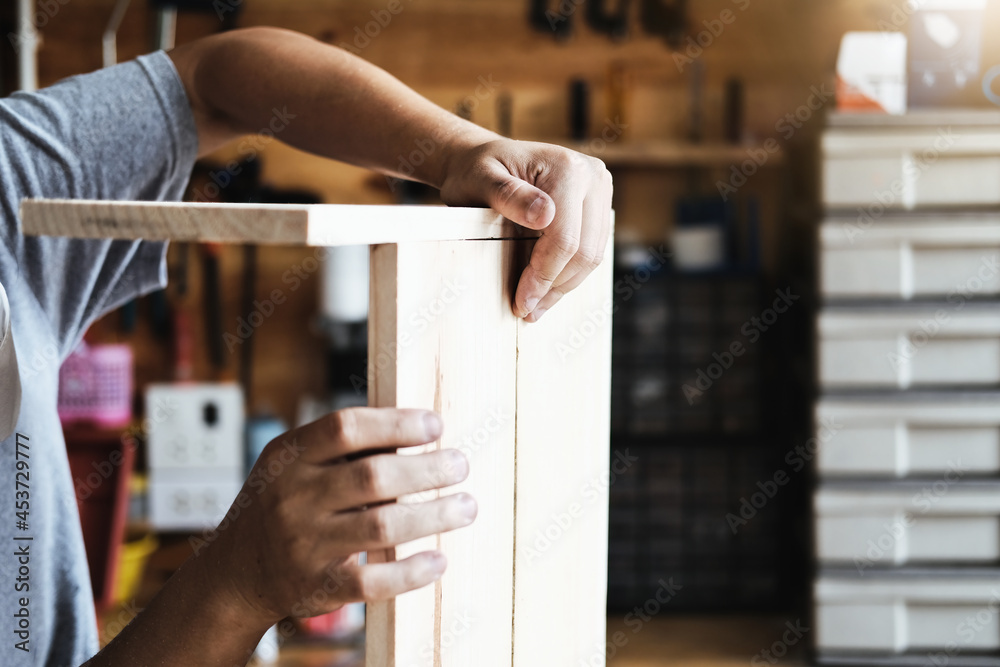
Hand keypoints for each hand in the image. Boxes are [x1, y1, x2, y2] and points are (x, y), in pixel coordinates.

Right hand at [198, 408, 474, 628]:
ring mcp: (305, 544)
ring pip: (381, 527)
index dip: (395, 424)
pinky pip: (372, 580)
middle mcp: (294, 498)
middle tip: (460, 465)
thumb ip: (341, 448)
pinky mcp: (317, 585)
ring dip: (433, 516)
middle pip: (372, 477)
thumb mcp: (292, 464)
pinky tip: (437, 560)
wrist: (233, 574)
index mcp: (289, 457)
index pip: (345, 428)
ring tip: (465, 507)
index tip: (434, 425)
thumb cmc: (277, 506)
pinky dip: (410, 572)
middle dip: (427, 470)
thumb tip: (416, 430)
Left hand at [440, 139, 612, 321]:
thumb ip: (508, 195)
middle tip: (527, 311)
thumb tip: (544, 215)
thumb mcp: (480, 180)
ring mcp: (601, 190)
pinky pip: (591, 250)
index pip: (565, 239)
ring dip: (564, 286)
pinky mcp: (599, 205)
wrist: (485, 159)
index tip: (521, 303)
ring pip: (592, 256)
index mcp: (568, 168)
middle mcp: (594, 176)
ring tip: (535, 305)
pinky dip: (569, 273)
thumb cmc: (477, 171)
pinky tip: (546, 287)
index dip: (543, 276)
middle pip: (585, 251)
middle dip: (554, 287)